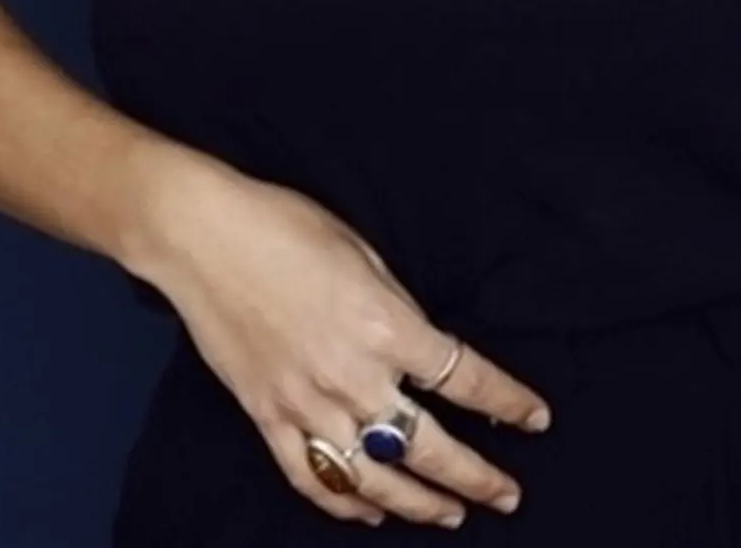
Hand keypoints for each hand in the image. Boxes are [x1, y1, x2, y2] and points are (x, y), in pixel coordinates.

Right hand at [133, 154, 552, 528]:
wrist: (203, 237)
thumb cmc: (286, 226)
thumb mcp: (364, 253)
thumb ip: (397, 311)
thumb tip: (420, 352)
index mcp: (385, 325)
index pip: (463, 378)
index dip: (507, 402)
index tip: (536, 418)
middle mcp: (352, 376)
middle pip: (428, 446)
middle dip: (475, 477)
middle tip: (507, 495)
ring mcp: (305, 404)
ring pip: (373, 480)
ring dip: (418, 504)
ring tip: (451, 514)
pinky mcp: (267, 419)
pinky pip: (313, 478)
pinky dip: (345, 505)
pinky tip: (371, 513)